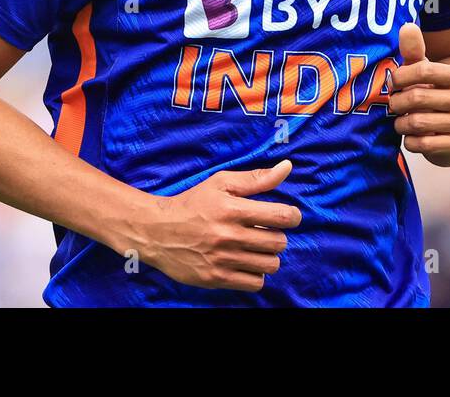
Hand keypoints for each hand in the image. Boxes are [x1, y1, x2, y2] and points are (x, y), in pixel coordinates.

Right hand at [135, 160, 301, 291]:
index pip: (281, 216)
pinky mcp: (216, 278)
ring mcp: (222, 259)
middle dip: (278, 236)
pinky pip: (255, 283)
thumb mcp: (221, 183)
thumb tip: (288, 167)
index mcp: (232, 209)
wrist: (157, 231)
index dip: (292, 216)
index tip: (287, 216)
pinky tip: (246, 263)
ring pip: (270, 265)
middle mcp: (229, 235)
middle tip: (265, 232)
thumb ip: (257, 178)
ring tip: (256, 248)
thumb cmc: (193, 203)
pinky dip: (256, 274)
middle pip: (279, 243)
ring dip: (268, 256)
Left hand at [389, 22, 449, 166]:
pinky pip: (425, 145)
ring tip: (400, 120)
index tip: (392, 83)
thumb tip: (407, 27)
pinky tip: (410, 137)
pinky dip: (410, 141)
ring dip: (401, 123)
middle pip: (417, 98)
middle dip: (397, 102)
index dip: (400, 77)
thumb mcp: (424, 71)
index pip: (423, 70)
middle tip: (393, 104)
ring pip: (418, 123)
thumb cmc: (433, 92)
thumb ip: (415, 50)